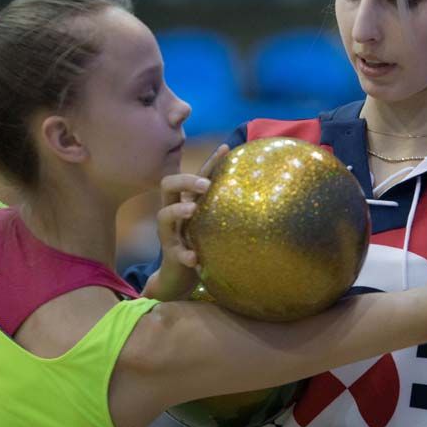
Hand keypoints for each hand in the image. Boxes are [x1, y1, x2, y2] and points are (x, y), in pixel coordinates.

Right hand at [143, 144, 228, 299]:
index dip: (209, 161)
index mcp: (187, 201)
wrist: (179, 277)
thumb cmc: (200, 243)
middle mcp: (174, 213)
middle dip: (185, 180)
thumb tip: (261, 192)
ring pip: (164, 215)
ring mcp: (170, 234)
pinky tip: (195, 258)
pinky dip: (185, 254)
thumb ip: (226, 208)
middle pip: (169, 185)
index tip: (227, 149)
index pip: (196, 175)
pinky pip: (175, 252)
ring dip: (178, 210)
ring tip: (192, 209)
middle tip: (205, 185)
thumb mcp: (212, 222)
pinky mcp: (170, 254)